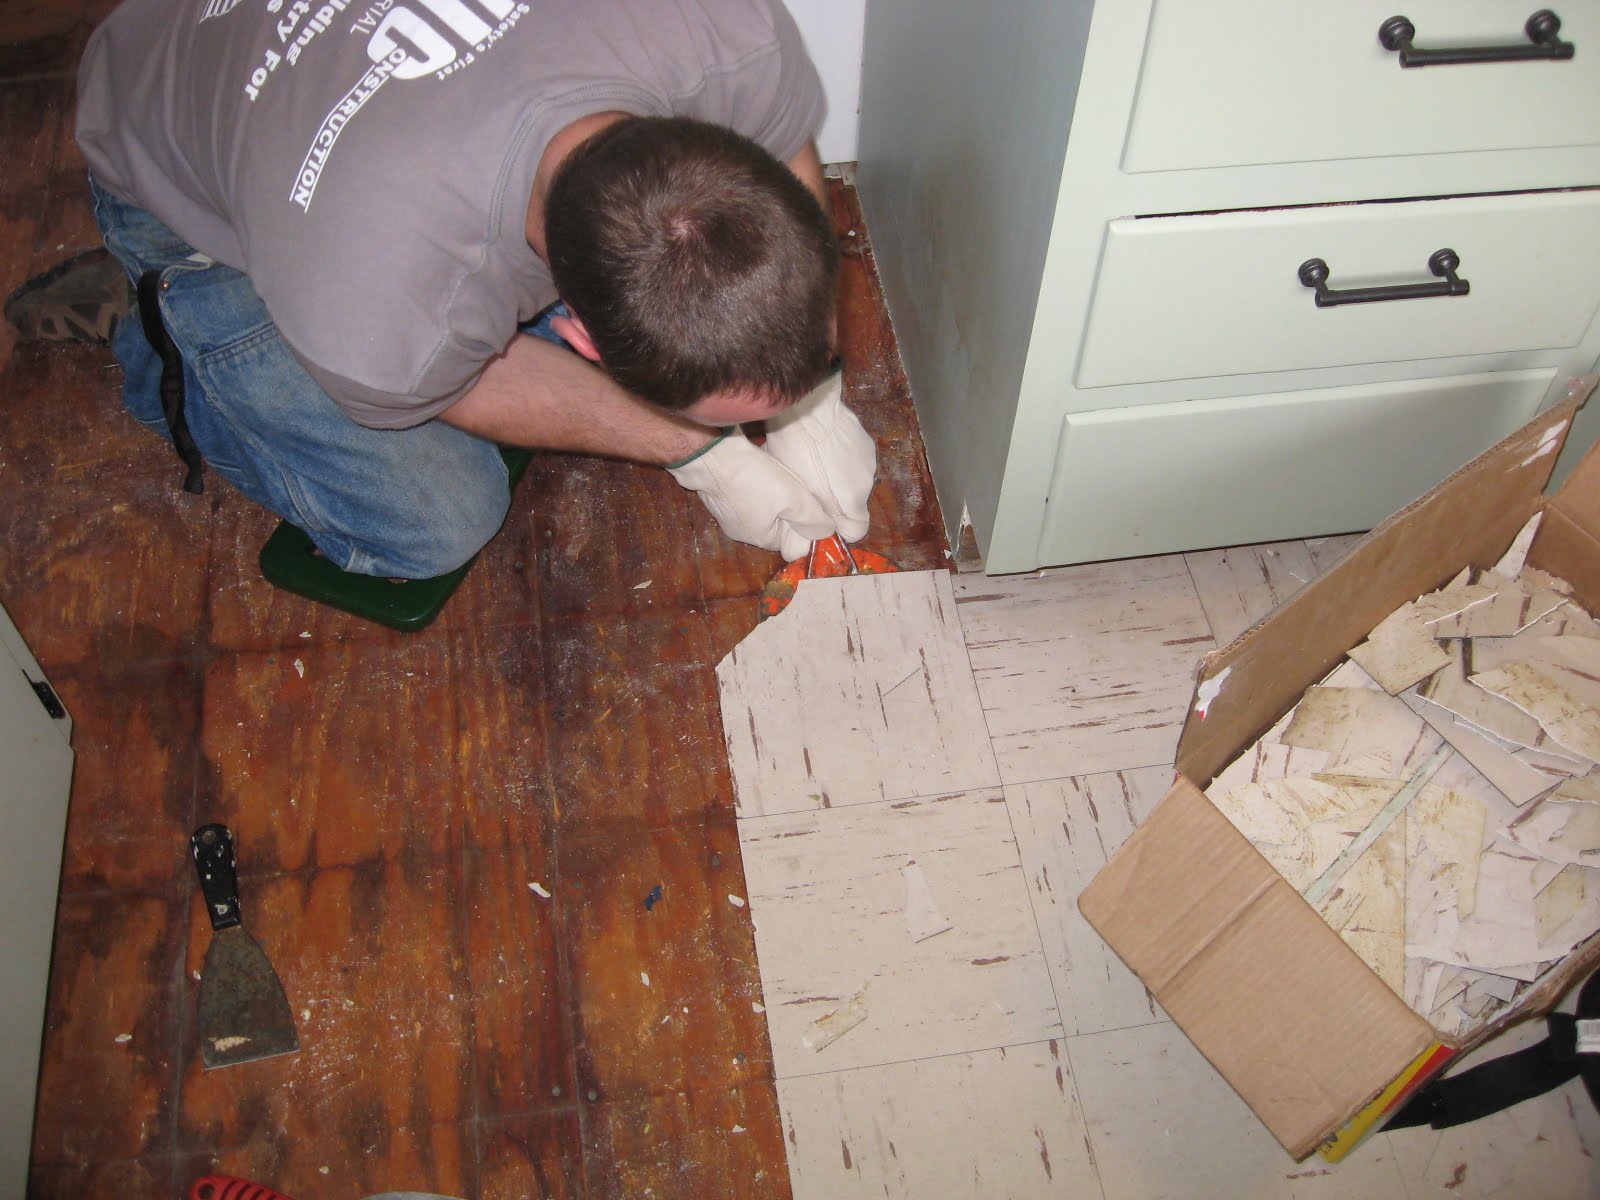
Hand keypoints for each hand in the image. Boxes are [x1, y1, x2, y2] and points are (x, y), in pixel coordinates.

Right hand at [666, 428, 837, 558]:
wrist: (711, 455)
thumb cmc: (755, 478)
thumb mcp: (794, 499)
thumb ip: (813, 519)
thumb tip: (827, 532)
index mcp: (761, 538)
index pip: (790, 541)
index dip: (803, 524)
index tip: (809, 505)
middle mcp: (742, 533)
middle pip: (775, 525)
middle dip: (787, 509)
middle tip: (794, 487)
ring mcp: (726, 516)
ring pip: (760, 509)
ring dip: (770, 495)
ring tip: (777, 475)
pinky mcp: (717, 497)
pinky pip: (744, 496)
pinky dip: (753, 485)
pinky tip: (758, 469)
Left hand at [762, 367, 875, 543]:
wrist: (808, 408)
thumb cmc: (798, 454)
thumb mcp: (801, 493)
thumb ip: (818, 517)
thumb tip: (824, 532)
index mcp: (853, 502)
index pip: (857, 531)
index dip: (838, 528)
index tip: (821, 519)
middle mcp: (868, 484)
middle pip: (852, 503)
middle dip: (834, 500)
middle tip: (809, 486)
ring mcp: (869, 460)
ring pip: (852, 479)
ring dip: (837, 477)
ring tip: (813, 461)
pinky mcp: (866, 440)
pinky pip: (853, 458)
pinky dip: (840, 457)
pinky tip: (823, 445)